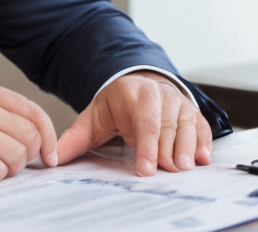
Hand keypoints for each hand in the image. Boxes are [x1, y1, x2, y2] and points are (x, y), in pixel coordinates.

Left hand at [55, 71, 212, 175]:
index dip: (146, 146)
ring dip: (188, 147)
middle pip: (166, 126)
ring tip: (185, 167)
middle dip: (167, 150)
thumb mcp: (94, 117)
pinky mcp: (192, 112)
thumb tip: (53, 158)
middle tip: (169, 171)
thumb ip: (75, 138)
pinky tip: (203, 158)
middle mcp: (159, 94)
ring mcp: (178, 102)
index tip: (145, 170)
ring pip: (187, 126)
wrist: (138, 84)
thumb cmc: (116, 105)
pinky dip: (204, 142)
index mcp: (134, 93)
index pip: (143, 121)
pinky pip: (201, 126)